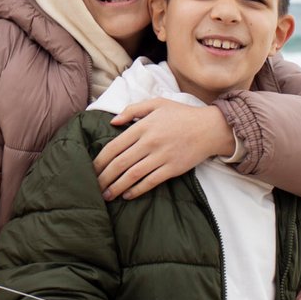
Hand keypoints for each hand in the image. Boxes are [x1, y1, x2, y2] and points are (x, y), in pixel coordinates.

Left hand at [94, 98, 233, 200]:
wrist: (210, 128)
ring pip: (132, 175)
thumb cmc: (182, 115)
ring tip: (106, 195)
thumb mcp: (157, 104)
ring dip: (116, 187)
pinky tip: (127, 195)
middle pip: (119, 163)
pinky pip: (150, 182)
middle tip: (93, 187)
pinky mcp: (173, 169)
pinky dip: (137, 190)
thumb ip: (132, 110)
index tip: (90, 169)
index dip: (100, 160)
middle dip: (104, 177)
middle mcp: (149, 142)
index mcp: (143, 126)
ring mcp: (161, 156)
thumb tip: (113, 121)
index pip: (114, 146)